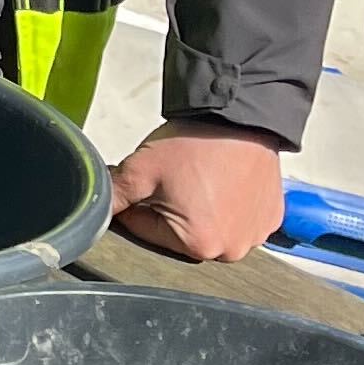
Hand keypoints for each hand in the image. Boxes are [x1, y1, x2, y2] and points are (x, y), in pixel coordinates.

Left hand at [109, 121, 283, 263]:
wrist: (239, 115)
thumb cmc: (193, 144)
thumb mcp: (140, 170)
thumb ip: (112, 197)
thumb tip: (92, 212)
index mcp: (198, 245)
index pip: (146, 230)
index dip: (137, 203)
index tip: (144, 182)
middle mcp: (231, 249)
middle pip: (180, 234)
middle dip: (169, 208)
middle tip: (175, 176)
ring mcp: (256, 235)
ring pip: (211, 227)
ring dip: (201, 209)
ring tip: (201, 177)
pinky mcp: (271, 218)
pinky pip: (240, 219)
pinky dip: (230, 205)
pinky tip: (225, 181)